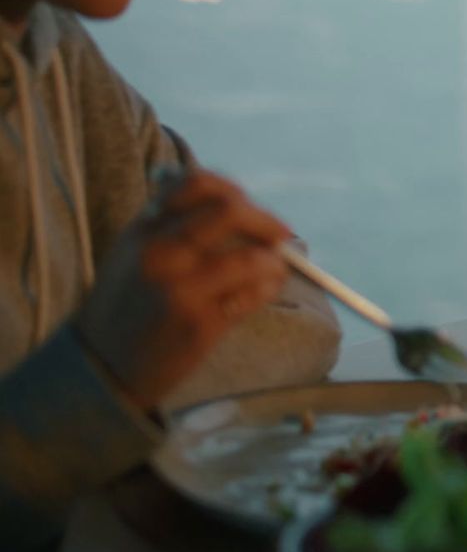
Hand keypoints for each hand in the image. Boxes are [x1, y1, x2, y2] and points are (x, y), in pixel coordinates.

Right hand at [75, 168, 290, 409]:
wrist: (101, 367)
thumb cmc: (129, 306)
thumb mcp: (133, 254)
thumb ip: (172, 225)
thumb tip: (234, 201)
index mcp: (143, 229)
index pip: (197, 183)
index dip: (234, 191)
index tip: (251, 208)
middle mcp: (159, 253)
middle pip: (231, 211)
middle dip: (266, 222)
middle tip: (281, 235)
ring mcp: (179, 289)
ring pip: (251, 257)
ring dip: (274, 262)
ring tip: (275, 270)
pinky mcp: (198, 324)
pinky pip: (253, 295)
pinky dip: (269, 288)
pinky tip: (265, 290)